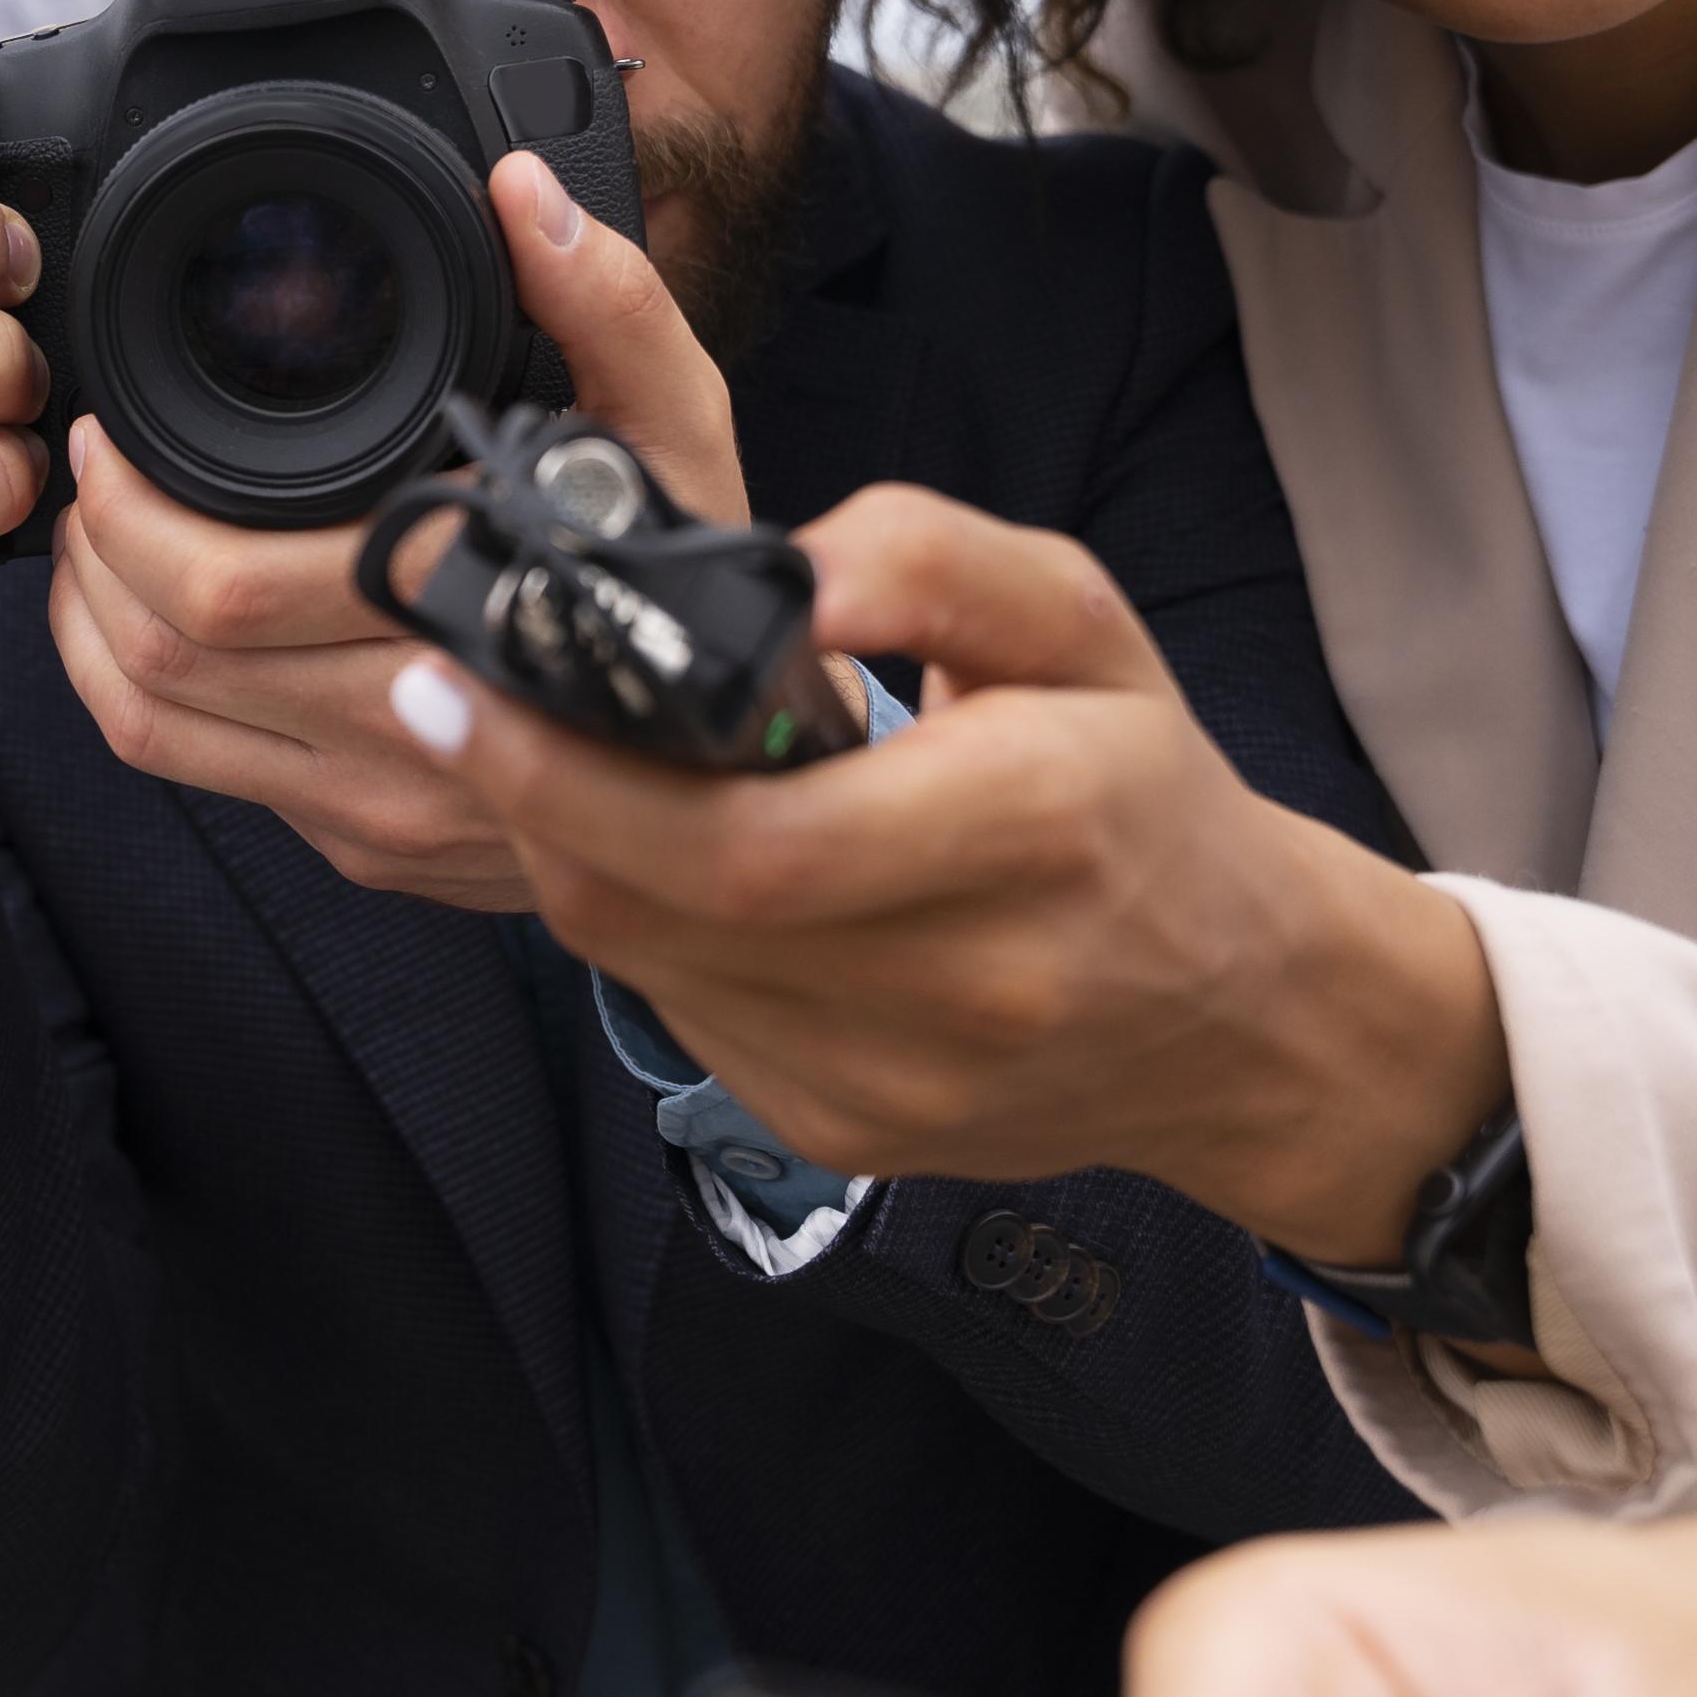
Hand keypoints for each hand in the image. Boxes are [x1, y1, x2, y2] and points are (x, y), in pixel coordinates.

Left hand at [53, 151, 735, 906]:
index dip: (137, 511)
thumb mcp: (684, 435)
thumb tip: (522, 194)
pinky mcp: (361, 846)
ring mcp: (383, 808)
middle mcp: (418, 735)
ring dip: (93, 625)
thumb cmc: (710, 590)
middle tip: (91, 468)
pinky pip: (199, 778)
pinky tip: (136, 625)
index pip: (231, 590)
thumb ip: (609, 308)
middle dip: (97, 550)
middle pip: (171, 657)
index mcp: (472, 622)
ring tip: (98, 535)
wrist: (752, 778)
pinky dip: (133, 694)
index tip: (114, 435)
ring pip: (160, 727)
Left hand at [390, 486, 1501, 1256]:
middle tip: (453, 701)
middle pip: (658, 908)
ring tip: (561, 759)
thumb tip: (788, 565)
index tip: (462, 683)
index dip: (570, 771)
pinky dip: (647, 929)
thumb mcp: (1083, 626)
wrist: (1243, 1017)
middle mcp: (961, 983)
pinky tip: (670, 862)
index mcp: (1031, 829)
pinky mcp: (842, 1137)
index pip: (746, 837)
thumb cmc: (1145, 795)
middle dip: (527, 800)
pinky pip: (683, 1016)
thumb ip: (932, 559)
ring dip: (575, 857)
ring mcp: (891, 1086)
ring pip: (644, 966)